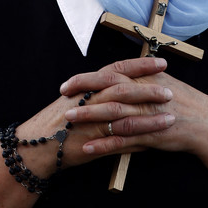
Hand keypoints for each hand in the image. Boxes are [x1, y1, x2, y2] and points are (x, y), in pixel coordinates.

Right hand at [14, 57, 174, 172]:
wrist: (36, 145)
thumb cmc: (55, 122)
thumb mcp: (76, 100)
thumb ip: (98, 94)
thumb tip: (123, 88)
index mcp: (89, 85)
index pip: (118, 69)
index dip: (140, 66)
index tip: (161, 62)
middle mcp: (91, 98)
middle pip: (125, 88)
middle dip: (150, 88)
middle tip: (171, 89)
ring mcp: (92, 119)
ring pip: (126, 114)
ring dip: (150, 116)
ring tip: (171, 117)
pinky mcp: (93, 139)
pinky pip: (119, 139)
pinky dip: (137, 140)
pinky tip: (154, 142)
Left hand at [60, 58, 207, 157]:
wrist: (207, 123)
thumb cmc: (184, 100)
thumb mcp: (162, 81)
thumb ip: (140, 76)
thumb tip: (118, 71)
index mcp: (145, 78)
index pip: (111, 72)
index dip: (87, 78)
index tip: (68, 84)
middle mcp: (144, 94)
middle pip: (109, 90)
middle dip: (83, 95)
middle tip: (63, 100)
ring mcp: (147, 115)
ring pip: (113, 114)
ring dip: (89, 117)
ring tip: (69, 120)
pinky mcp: (151, 135)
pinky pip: (123, 140)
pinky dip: (104, 144)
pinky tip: (87, 147)